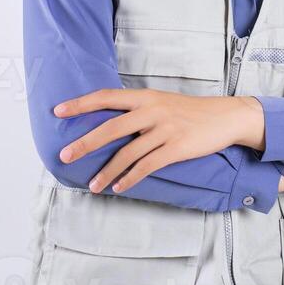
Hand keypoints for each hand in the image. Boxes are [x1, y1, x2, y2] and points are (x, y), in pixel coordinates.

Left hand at [52, 88, 264, 193]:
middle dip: (85, 143)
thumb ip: (138, 111)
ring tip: (93, 186)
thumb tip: (109, 125)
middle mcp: (152, 110)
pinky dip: (130, 178)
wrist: (225, 117)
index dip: (81, 103)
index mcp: (145, 97)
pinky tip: (119, 187)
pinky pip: (147, 166)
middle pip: (110, 127)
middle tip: (65, 156)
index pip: (106, 97)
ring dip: (107, 172)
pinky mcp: (176, 147)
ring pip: (127, 153)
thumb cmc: (191, 112)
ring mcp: (164, 129)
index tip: (58, 110)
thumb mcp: (162, 102)